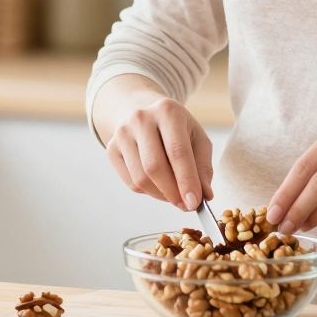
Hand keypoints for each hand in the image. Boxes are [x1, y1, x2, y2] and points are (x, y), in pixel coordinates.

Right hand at [105, 96, 214, 211]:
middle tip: (186, 205)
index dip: (186, 180)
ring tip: (174, 195)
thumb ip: (203, 167)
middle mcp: (141, 119)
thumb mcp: (198, 139)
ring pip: (141, 178)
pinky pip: (131, 182)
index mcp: (168, 111)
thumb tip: (204, 195)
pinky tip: (159, 185)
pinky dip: (148, 192)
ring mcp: (122, 133)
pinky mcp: (111, 148)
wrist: (144, 114)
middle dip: (173, 192)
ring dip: (161, 195)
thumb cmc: (176, 129)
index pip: (177, 151)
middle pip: (155, 166)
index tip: (194, 203)